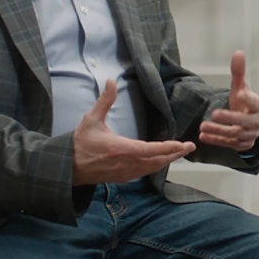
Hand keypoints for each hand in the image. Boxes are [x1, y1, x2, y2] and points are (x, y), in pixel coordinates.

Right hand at [73, 79, 194, 184]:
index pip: (150, 150)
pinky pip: (145, 172)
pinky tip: (163, 160)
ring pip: (152, 168)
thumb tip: (111, 81)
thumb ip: (105, 101)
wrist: (68, 167)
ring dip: (168, 160)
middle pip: (157, 160)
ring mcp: (126, 172)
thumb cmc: (81, 143)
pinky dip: (156, 166)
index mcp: (120, 149)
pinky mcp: (124, 177)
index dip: (168, 148)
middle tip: (190, 146)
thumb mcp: (91, 119)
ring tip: (180, 152)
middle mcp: (126, 163)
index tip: (182, 144)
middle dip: (175, 153)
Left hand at [198, 50, 258, 151]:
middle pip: (245, 123)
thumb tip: (238, 53)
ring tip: (202, 126)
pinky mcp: (242, 145)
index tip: (239, 93)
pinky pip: (229, 144)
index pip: (257, 103)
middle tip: (214, 114)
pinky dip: (216, 141)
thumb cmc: (243, 103)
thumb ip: (238, 72)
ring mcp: (250, 135)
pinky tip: (203, 136)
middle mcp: (257, 122)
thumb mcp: (240, 87)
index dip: (249, 99)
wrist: (244, 121)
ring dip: (218, 131)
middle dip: (229, 119)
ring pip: (235, 135)